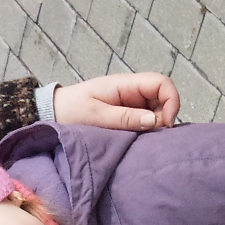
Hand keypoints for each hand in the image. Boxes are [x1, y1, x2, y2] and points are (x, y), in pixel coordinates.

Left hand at [53, 73, 178, 131]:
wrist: (53, 113)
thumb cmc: (71, 110)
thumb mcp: (97, 115)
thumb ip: (125, 118)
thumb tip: (156, 121)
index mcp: (126, 84)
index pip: (162, 83)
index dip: (171, 101)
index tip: (165, 124)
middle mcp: (133, 92)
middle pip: (163, 98)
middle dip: (164, 118)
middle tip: (151, 137)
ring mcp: (131, 104)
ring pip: (157, 112)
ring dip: (156, 126)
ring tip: (142, 140)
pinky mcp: (127, 115)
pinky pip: (145, 121)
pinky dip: (147, 131)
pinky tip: (137, 141)